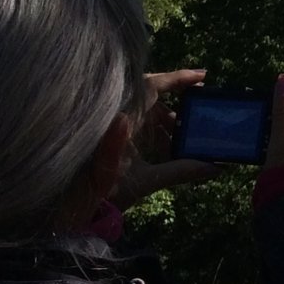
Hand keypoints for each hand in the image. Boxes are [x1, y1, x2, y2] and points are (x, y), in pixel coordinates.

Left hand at [113, 68, 219, 208]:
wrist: (69, 207)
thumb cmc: (102, 190)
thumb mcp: (145, 181)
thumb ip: (180, 171)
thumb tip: (214, 167)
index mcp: (123, 119)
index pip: (153, 86)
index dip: (179, 78)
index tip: (203, 76)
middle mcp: (118, 116)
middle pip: (152, 96)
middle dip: (177, 101)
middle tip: (199, 106)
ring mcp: (114, 126)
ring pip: (145, 111)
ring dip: (166, 122)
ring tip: (185, 138)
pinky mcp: (110, 137)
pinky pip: (138, 123)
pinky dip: (155, 131)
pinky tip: (167, 149)